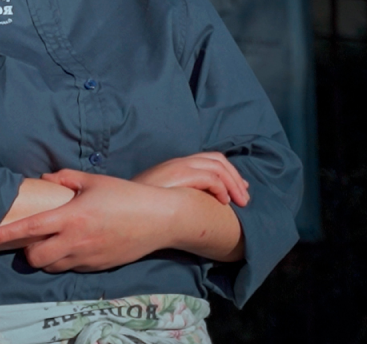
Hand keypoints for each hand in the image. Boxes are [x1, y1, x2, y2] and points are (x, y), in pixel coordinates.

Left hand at [0, 170, 180, 272]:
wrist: (159, 219)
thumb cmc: (125, 195)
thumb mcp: (93, 180)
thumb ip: (64, 179)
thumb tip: (44, 179)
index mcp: (71, 217)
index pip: (30, 228)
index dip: (7, 234)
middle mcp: (76, 240)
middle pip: (36, 257)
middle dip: (27, 251)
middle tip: (31, 238)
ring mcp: (87, 256)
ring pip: (51, 267)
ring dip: (45, 257)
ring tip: (50, 243)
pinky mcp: (98, 266)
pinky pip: (71, 268)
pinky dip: (63, 261)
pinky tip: (70, 248)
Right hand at [133, 152, 249, 206]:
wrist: (121, 204)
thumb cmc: (139, 206)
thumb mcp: (163, 196)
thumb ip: (181, 194)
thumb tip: (200, 204)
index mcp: (176, 164)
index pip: (210, 159)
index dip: (229, 173)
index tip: (239, 190)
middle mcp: (179, 161)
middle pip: (218, 159)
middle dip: (236, 178)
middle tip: (245, 199)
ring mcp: (179, 166)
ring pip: (218, 166)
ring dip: (234, 184)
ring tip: (241, 203)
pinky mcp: (179, 174)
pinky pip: (210, 177)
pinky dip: (221, 188)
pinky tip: (224, 202)